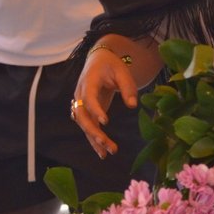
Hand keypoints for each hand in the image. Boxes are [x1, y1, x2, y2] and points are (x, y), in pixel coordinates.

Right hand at [71, 43, 137, 158]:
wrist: (98, 60)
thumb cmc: (111, 65)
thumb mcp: (122, 71)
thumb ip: (127, 87)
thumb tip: (132, 106)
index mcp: (89, 82)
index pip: (88, 98)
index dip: (95, 110)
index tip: (106, 122)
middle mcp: (80, 94)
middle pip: (82, 116)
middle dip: (93, 132)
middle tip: (106, 144)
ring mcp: (81, 103)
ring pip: (83, 124)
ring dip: (93, 139)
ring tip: (106, 154)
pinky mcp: (86, 111)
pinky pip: (87, 126)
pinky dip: (93, 139)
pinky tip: (102, 152)